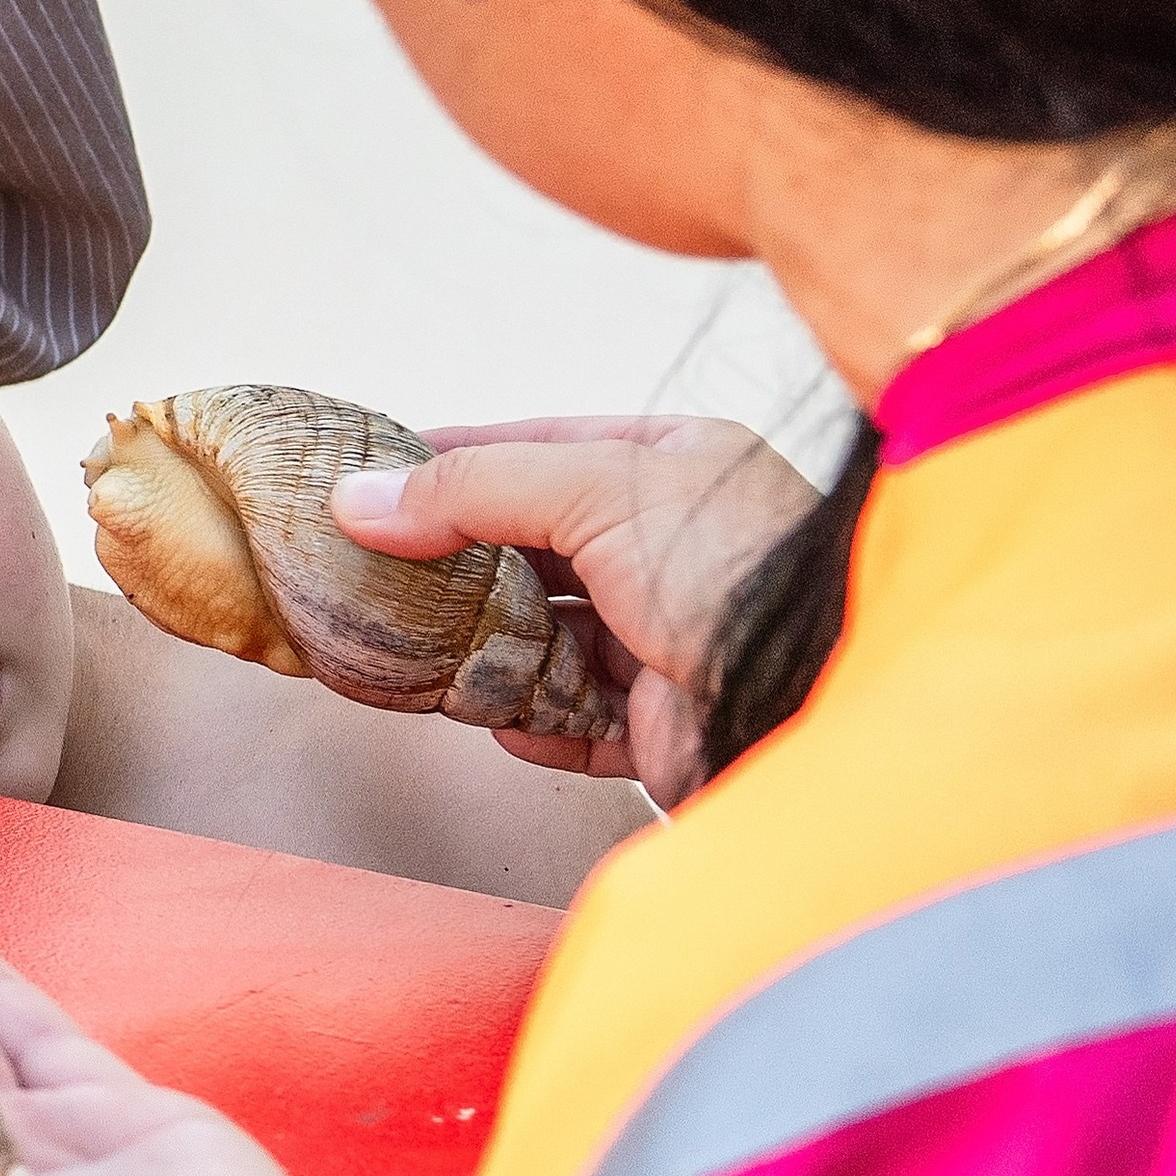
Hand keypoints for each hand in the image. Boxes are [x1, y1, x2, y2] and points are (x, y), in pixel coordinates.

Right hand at [332, 416, 817, 806]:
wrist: (814, 696)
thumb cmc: (737, 566)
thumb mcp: (596, 489)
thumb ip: (474, 489)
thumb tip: (361, 499)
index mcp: (666, 467)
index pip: (536, 450)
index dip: (453, 462)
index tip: (376, 478)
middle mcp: (665, 547)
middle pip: (532, 551)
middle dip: (458, 566)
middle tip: (377, 572)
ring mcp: (663, 637)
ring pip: (545, 641)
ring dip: (488, 653)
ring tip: (421, 654)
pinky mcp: (661, 723)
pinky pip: (574, 724)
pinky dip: (532, 726)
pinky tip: (499, 721)